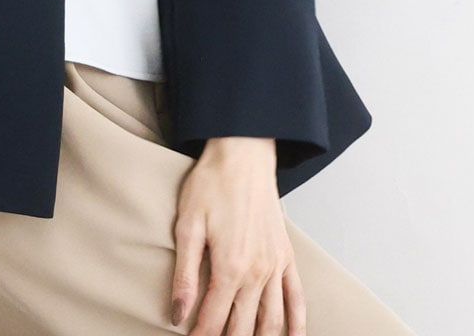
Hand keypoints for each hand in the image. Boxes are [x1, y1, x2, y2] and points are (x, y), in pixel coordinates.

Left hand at [169, 138, 304, 335]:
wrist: (243, 154)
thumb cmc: (212, 184)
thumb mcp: (188, 225)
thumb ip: (184, 275)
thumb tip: (177, 314)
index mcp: (230, 268)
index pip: (212, 320)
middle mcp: (257, 273)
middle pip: (243, 327)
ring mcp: (275, 266)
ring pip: (271, 322)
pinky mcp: (286, 256)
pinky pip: (297, 299)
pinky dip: (297, 325)